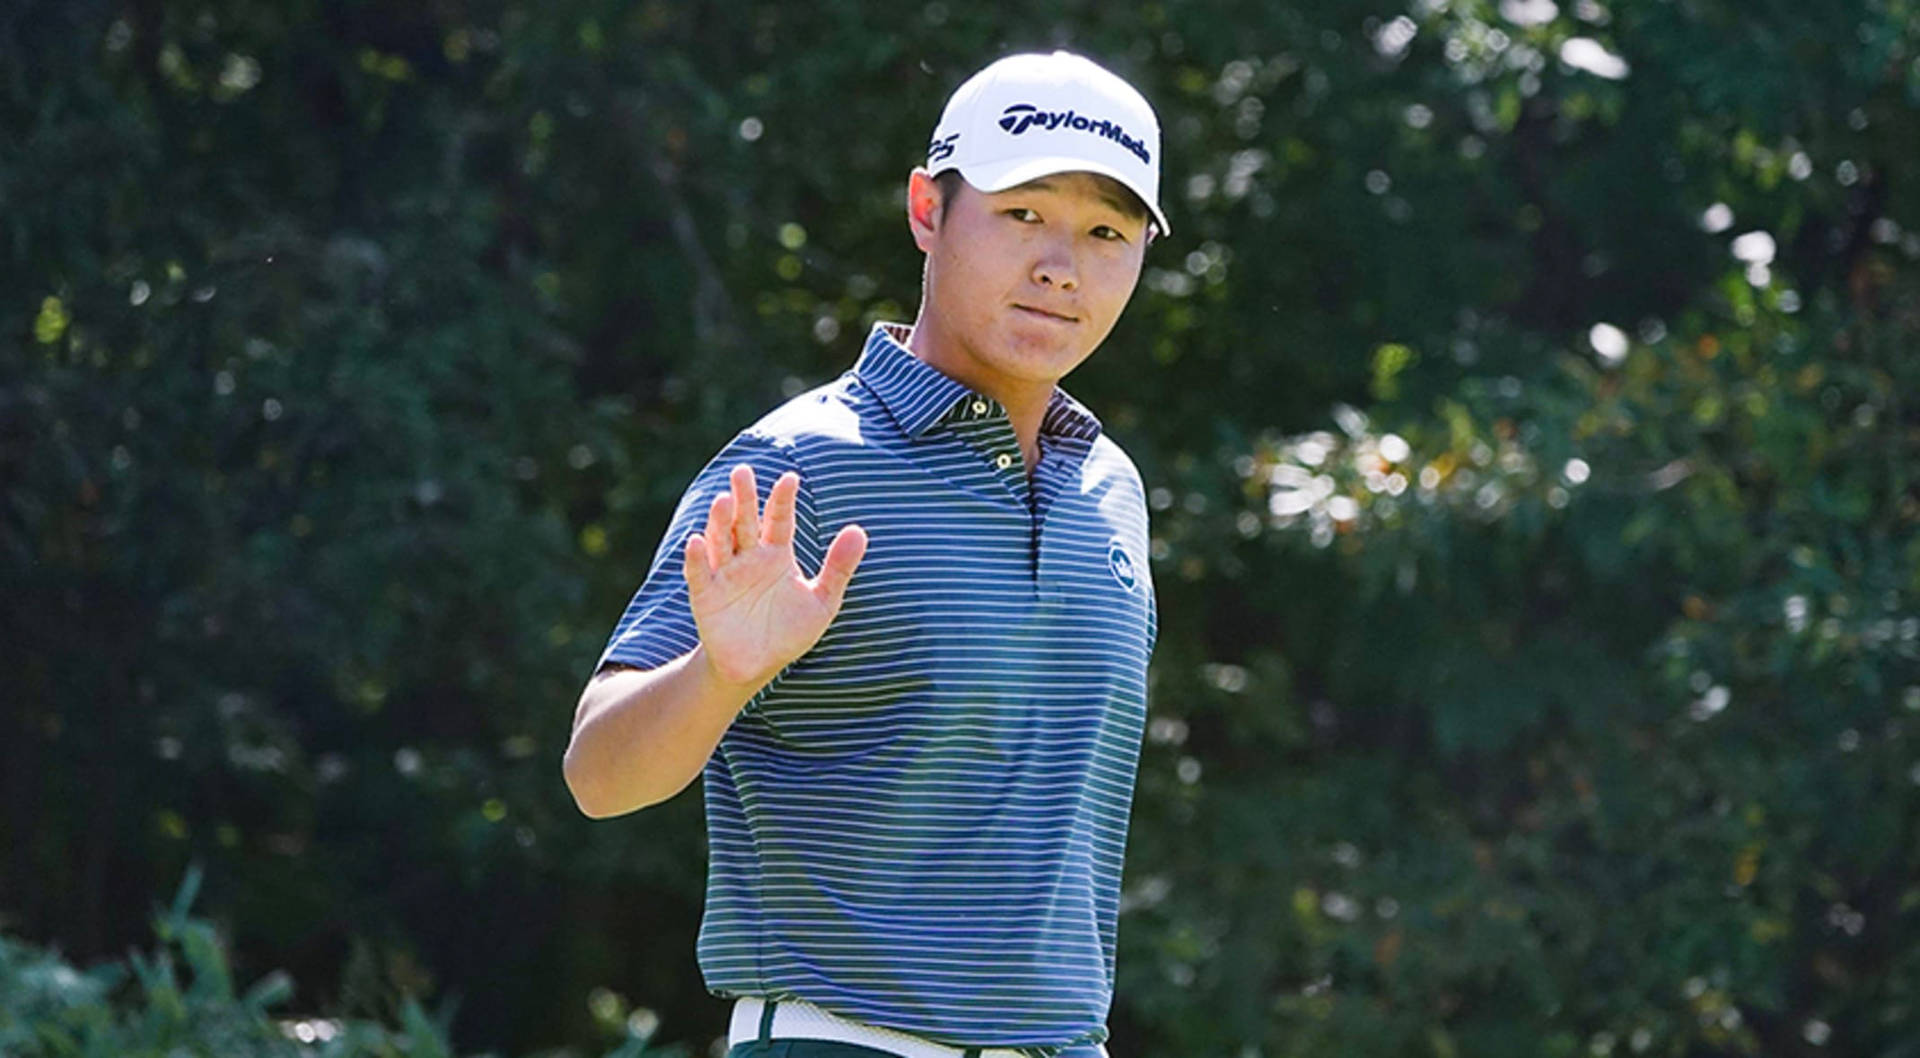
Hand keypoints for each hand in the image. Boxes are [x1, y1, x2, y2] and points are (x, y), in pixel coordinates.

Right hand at [683, 464, 867, 689]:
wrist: (758, 666)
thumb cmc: (790, 630)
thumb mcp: (822, 601)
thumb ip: (839, 568)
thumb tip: (859, 530)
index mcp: (776, 553)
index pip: (780, 519)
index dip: (783, 500)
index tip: (790, 478)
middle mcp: (748, 557)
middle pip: (745, 521)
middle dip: (744, 498)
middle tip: (742, 471)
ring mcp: (725, 574)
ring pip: (720, 542)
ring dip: (720, 521)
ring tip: (723, 500)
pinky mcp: (706, 596)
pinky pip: (700, 574)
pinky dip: (697, 558)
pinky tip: (697, 541)